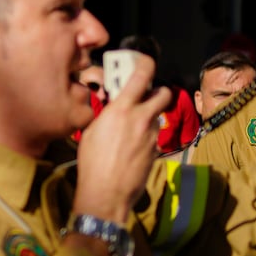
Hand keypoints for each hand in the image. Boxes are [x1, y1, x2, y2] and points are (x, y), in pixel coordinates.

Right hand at [73, 55, 169, 221]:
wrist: (106, 192)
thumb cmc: (92, 162)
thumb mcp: (92, 129)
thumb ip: (107, 112)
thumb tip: (112, 103)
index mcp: (122, 109)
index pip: (142, 75)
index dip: (145, 64)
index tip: (143, 62)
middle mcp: (142, 119)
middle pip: (163, 93)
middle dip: (157, 91)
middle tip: (145, 96)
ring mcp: (152, 136)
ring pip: (157, 117)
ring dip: (148, 118)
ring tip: (131, 129)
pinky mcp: (156, 151)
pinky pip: (154, 137)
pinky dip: (146, 139)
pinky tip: (131, 150)